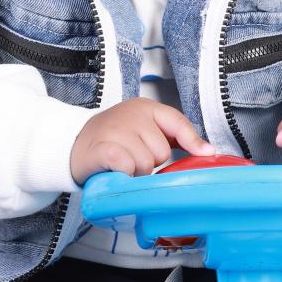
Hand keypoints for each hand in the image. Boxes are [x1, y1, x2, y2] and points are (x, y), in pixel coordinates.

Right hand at [70, 99, 215, 183]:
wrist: (72, 144)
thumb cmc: (114, 138)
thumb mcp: (145, 129)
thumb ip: (175, 136)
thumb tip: (208, 150)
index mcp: (145, 108)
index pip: (177, 121)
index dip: (192, 141)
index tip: (206, 154)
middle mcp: (131, 114)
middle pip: (161, 151)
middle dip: (150, 162)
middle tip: (132, 157)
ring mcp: (116, 129)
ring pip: (145, 163)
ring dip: (135, 172)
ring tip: (121, 164)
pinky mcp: (103, 147)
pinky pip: (128, 167)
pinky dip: (124, 173)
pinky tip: (114, 169)